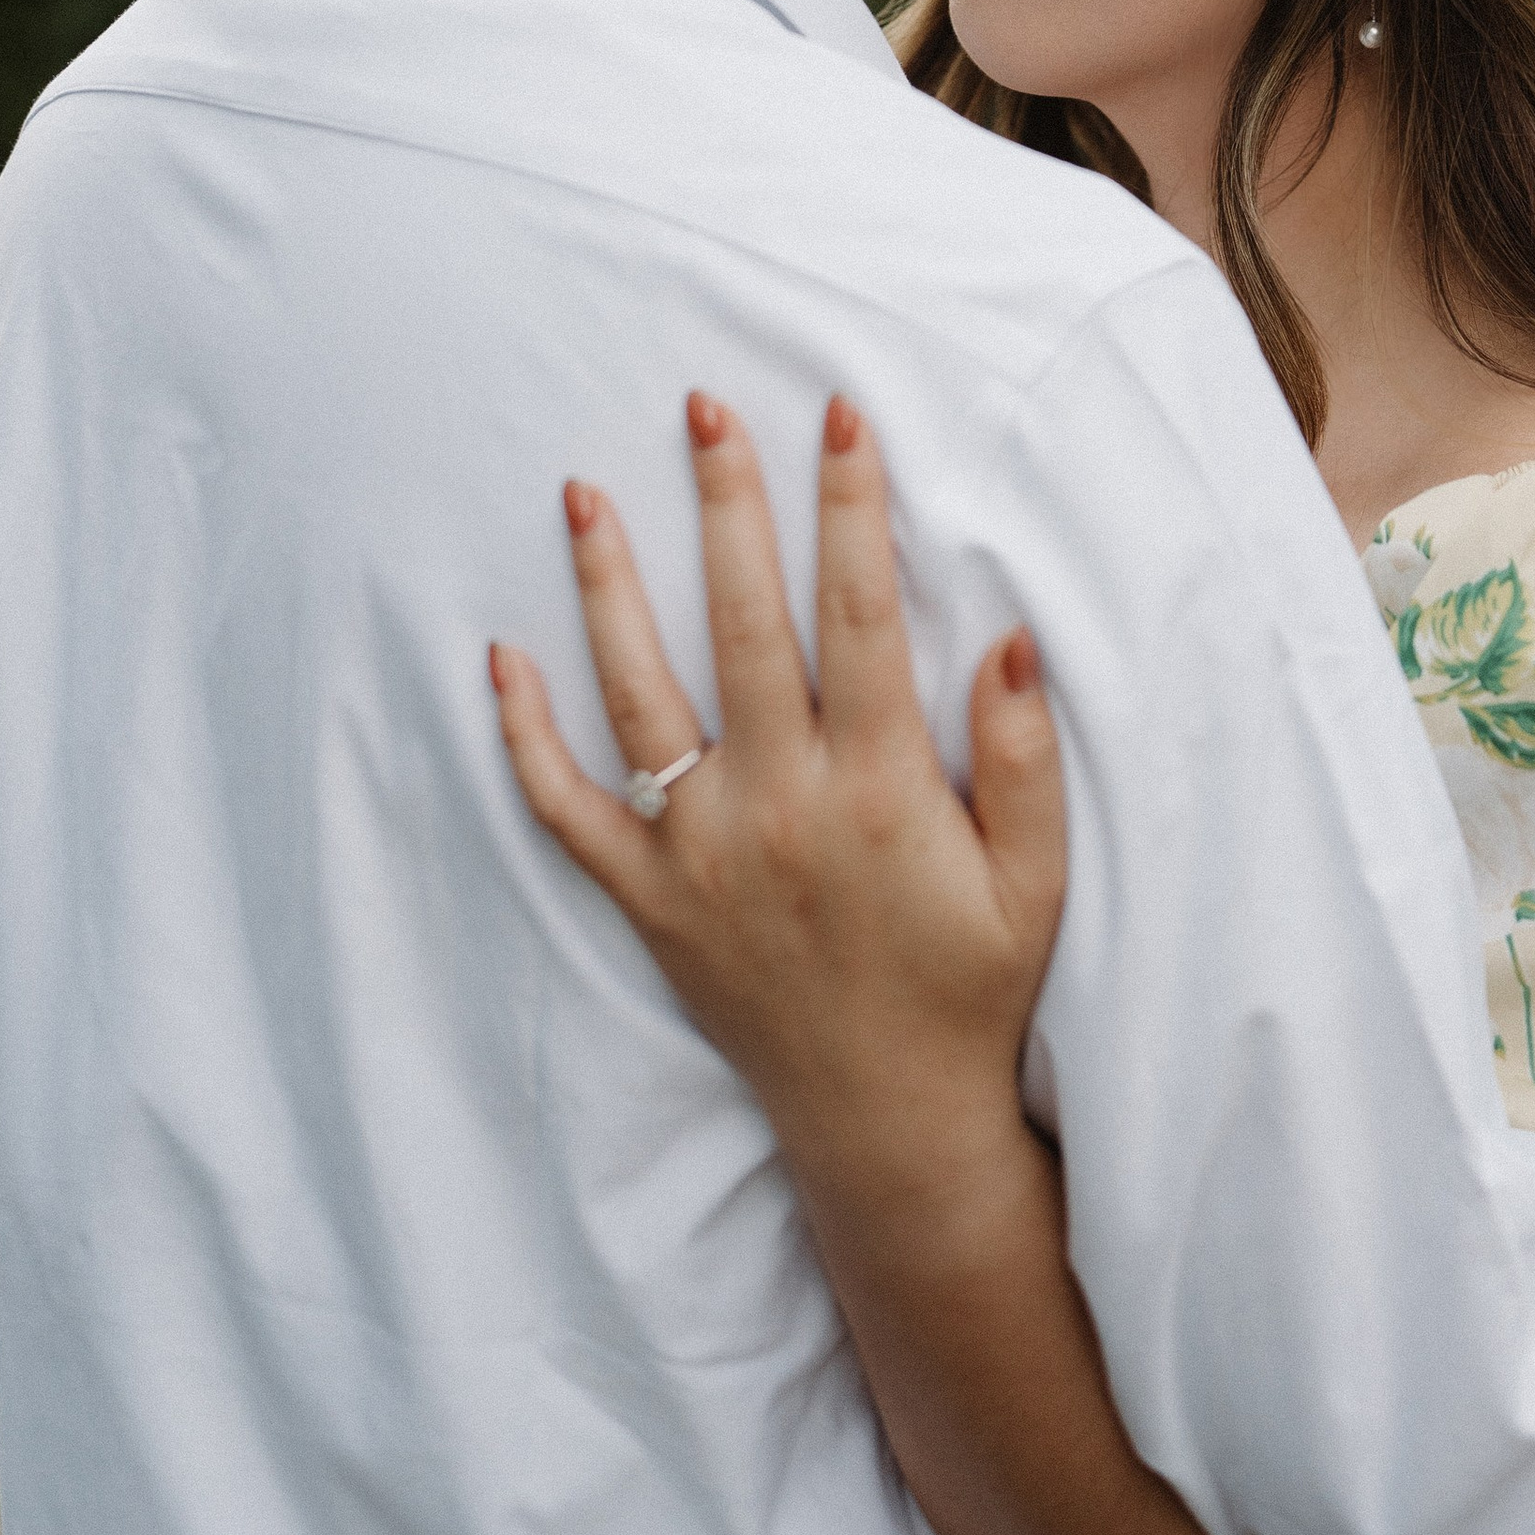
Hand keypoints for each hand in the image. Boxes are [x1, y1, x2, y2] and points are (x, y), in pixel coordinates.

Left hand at [491, 390, 1066, 1204]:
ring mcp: (699, 854)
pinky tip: (500, 658)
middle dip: (727, 504)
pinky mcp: (650, 900)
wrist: (889, 1127)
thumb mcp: (1034, 881)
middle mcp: (775, 808)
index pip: (858, 614)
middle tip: (703, 407)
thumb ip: (1021, 756)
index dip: (850, 508)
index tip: (839, 415)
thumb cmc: (969, 989)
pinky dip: (526, 738)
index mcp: (875, 790)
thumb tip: (1005, 631)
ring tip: (585, 492)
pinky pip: (568, 811)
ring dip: (608, 588)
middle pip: (741, 625)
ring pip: (639, 697)